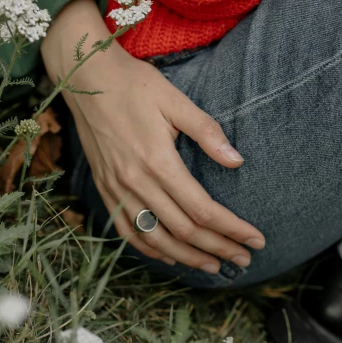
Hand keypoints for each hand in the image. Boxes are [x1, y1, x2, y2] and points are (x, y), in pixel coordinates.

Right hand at [41, 0, 264, 271]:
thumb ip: (206, 131)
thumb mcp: (174, 99)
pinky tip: (169, 256)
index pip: (202, 209)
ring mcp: (116, 188)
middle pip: (183, 230)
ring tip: (214, 266)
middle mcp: (135, 181)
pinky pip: (126, 230)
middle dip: (218, 248)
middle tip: (245, 258)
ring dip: (187, 257)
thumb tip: (237, 161)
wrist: (85, 77)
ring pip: (155, 237)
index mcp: (157, 160)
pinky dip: (149, 249)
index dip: (232, 228)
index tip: (256, 238)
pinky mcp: (103, 188)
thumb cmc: (133, 84)